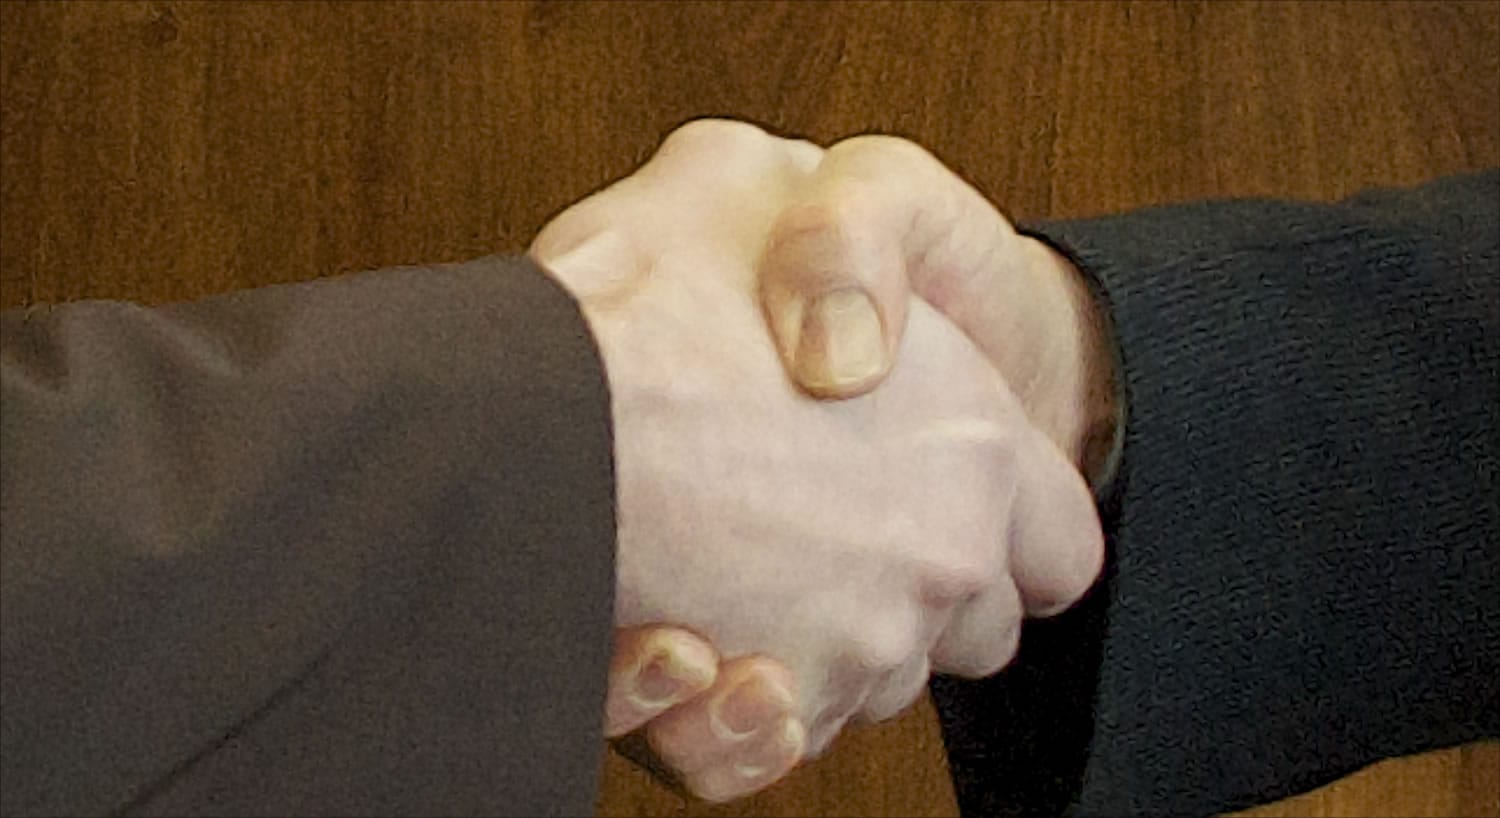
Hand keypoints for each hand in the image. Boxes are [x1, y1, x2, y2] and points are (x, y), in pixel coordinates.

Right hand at [531, 120, 1103, 800]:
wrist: (517, 413)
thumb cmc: (637, 290)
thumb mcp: (745, 181)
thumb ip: (834, 233)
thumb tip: (833, 299)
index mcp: (973, 445)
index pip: (1057, 541)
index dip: (1012, 526)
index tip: (951, 511)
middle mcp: (937, 564)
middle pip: (967, 627)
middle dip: (910, 592)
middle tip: (817, 529)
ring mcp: (855, 653)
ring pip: (862, 685)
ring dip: (804, 644)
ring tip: (715, 570)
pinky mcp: (762, 719)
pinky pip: (773, 747)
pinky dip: (733, 722)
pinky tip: (685, 650)